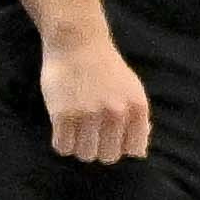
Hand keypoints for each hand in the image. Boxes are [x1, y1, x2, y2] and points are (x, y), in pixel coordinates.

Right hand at [40, 29, 153, 164]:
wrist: (78, 42)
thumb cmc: (106, 69)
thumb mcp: (133, 90)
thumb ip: (137, 120)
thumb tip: (138, 152)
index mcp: (137, 109)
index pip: (133, 150)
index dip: (121, 146)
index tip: (111, 137)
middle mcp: (116, 114)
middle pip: (108, 157)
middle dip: (99, 149)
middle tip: (90, 134)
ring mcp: (89, 115)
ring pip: (85, 155)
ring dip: (79, 147)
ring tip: (76, 130)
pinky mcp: (63, 114)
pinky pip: (63, 147)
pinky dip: (62, 143)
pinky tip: (63, 129)